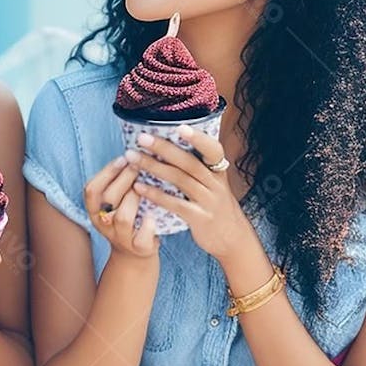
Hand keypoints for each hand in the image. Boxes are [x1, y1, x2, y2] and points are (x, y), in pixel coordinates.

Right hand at [83, 156, 158, 258]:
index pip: (91, 189)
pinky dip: (148, 226)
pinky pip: (141, 238)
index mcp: (95, 210)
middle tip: (139, 165)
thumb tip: (135, 150)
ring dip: (133, 199)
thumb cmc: (130, 218)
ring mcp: (120, 237)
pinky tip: (154, 213)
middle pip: (107, 199)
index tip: (122, 158)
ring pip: (121, 218)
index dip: (106, 172)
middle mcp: (104, 224)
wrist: (136, 254)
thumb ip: (120, 182)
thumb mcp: (118, 200)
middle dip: (123, 179)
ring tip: (145, 187)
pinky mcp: (138, 248)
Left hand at [127, 125, 255, 261]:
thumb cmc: (216, 206)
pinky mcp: (200, 218)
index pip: (214, 150)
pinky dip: (156, 194)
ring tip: (132, 158)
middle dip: (163, 148)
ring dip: (154, 167)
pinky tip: (139, 187)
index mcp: (219, 171)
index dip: (199, 138)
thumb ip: (198, 167)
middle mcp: (216, 184)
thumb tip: (170, 144)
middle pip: (189, 162)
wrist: (232, 239)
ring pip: (180, 179)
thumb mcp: (214, 184)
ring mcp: (209, 201)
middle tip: (142, 138)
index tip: (180, 126)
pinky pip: (176, 204)